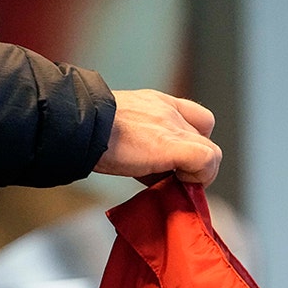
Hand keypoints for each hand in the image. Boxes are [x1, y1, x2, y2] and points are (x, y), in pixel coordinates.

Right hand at [94, 89, 222, 186]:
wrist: (74, 124)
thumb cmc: (85, 130)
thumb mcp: (119, 130)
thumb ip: (142, 145)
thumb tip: (155, 174)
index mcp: (156, 103)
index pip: (198, 119)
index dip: (194, 142)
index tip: (175, 161)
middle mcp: (169, 111)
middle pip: (205, 142)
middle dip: (191, 165)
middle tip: (169, 178)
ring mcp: (173, 127)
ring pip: (212, 153)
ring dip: (197, 174)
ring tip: (171, 182)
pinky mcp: (173, 145)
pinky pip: (206, 160)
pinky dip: (198, 177)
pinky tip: (173, 183)